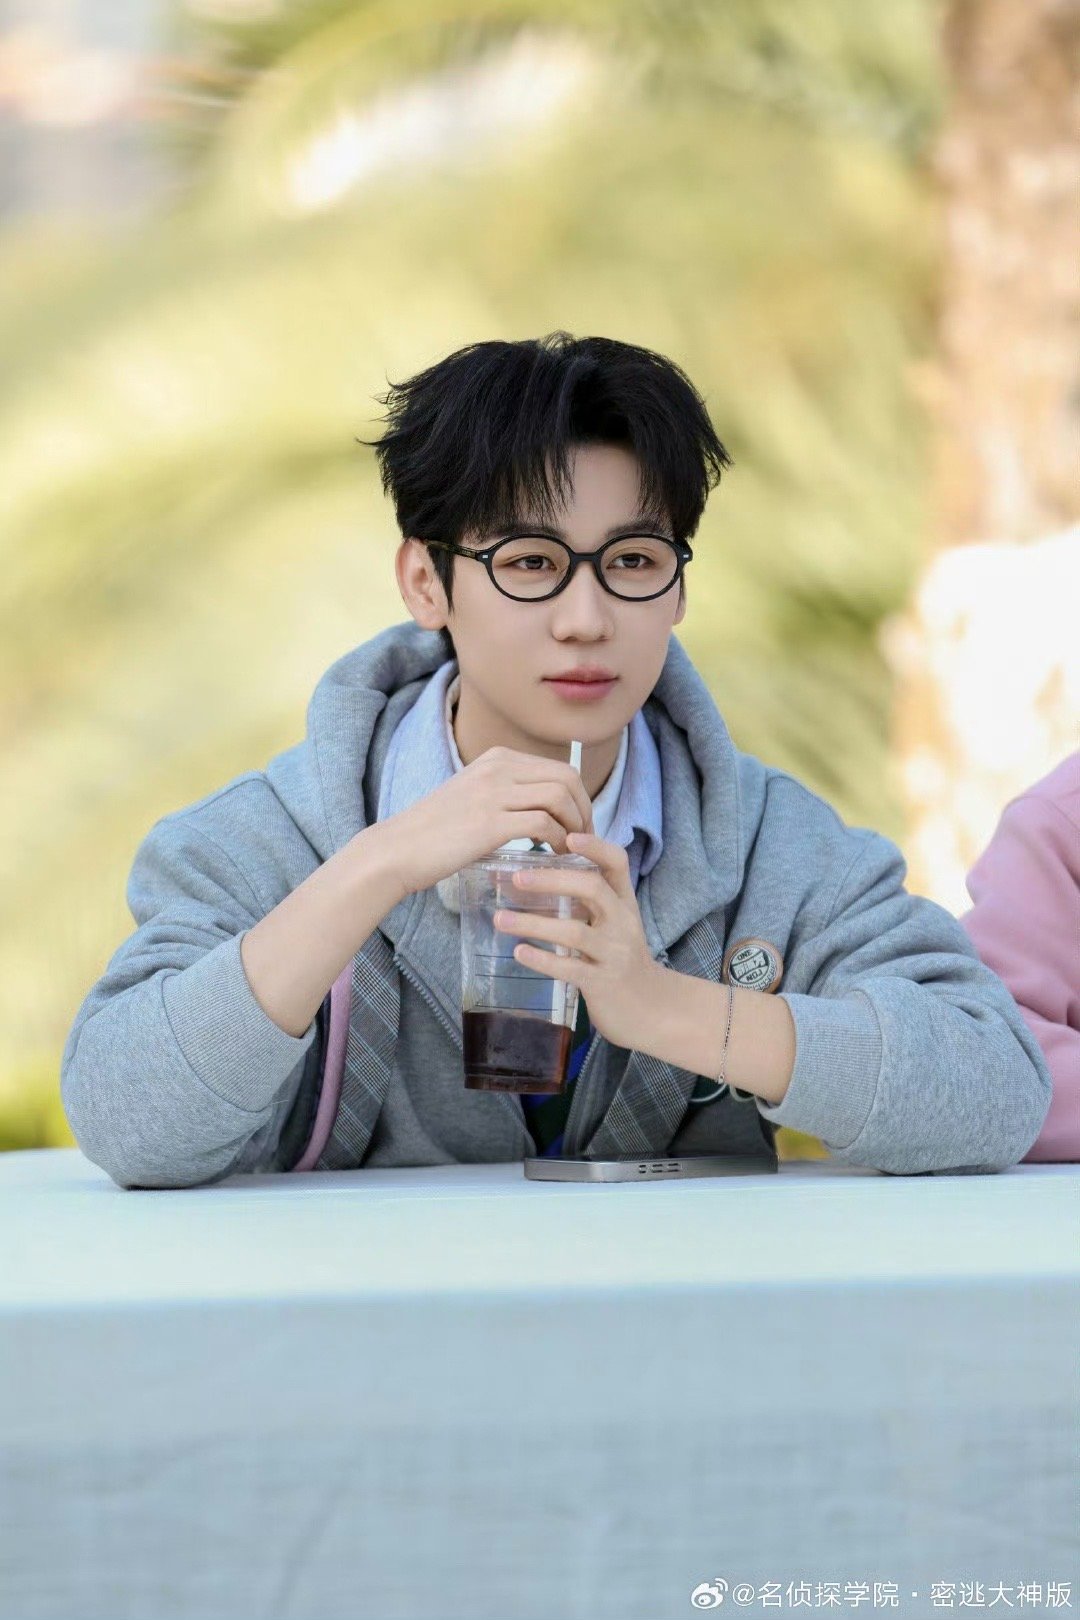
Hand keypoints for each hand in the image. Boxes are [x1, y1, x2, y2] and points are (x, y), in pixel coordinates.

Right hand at [375, 746, 594, 898]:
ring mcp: (494, 792)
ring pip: (560, 797)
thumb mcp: (473, 797)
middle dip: (584, 809)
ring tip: (571, 849)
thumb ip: (506, 794)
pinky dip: (558, 840)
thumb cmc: (434, 832)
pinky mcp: (490, 821)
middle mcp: (498, 768)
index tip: (579, 824)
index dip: (579, 797)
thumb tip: (543, 811)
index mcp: (497, 759)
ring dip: (575, 825)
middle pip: (567, 778)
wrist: (397, 849)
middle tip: (583, 838)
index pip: (558, 768)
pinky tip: (553, 856)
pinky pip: (544, 823)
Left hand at [491, 831, 664, 1049]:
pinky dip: (542, 960)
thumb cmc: (619, 958)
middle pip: (593, 889)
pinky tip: (518, 952)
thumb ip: (585, 899)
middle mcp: (622, 923)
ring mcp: (613, 954)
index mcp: (624, 903)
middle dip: (553, 880)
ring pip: (574, 933)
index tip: (569, 837)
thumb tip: (531, 875)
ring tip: (500, 919)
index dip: (596, 847)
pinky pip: (570, 969)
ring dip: (533, 924)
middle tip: (517, 877)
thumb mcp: (612, 922)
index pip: (617, 863)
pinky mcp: (602, 983)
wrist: (649, 1009)